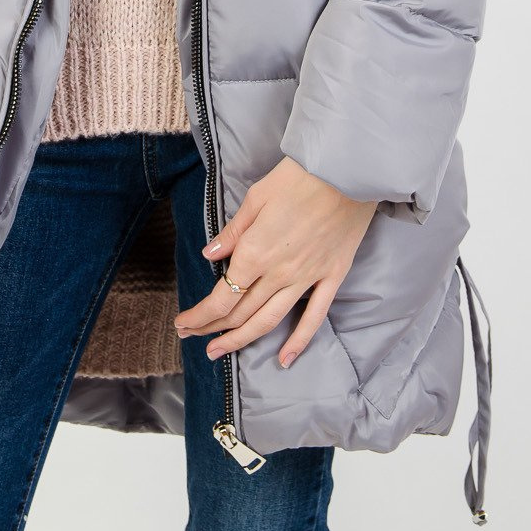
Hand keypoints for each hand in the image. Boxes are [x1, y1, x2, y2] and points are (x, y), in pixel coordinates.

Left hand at [172, 156, 378, 367]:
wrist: (347, 171)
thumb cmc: (298, 177)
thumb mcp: (256, 197)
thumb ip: (233, 232)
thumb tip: (210, 255)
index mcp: (255, 252)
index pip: (221, 297)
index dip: (200, 315)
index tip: (183, 324)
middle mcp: (278, 273)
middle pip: (240, 313)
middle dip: (212, 328)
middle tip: (194, 338)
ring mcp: (307, 278)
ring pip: (270, 321)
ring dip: (242, 340)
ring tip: (220, 350)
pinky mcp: (332, 277)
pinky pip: (314, 317)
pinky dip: (298, 342)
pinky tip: (285, 359)